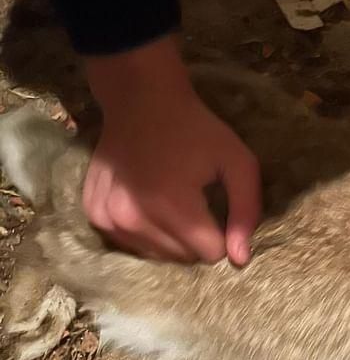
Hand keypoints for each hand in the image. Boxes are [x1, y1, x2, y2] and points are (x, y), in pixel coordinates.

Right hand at [83, 36, 260, 263]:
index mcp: (173, 206)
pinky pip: (131, 244)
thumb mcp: (238, 161)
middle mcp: (134, 218)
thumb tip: (240, 259)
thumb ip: (246, 211)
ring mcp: (109, 219)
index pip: (210, 253)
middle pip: (183, 257)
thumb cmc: (195, 129)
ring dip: (170, 237)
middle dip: (195, 237)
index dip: (221, 232)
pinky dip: (144, 231)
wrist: (140, 99)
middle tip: (193, 199)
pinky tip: (147, 200)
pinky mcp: (94, 215)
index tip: (215, 205)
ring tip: (170, 198)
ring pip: (157, 255)